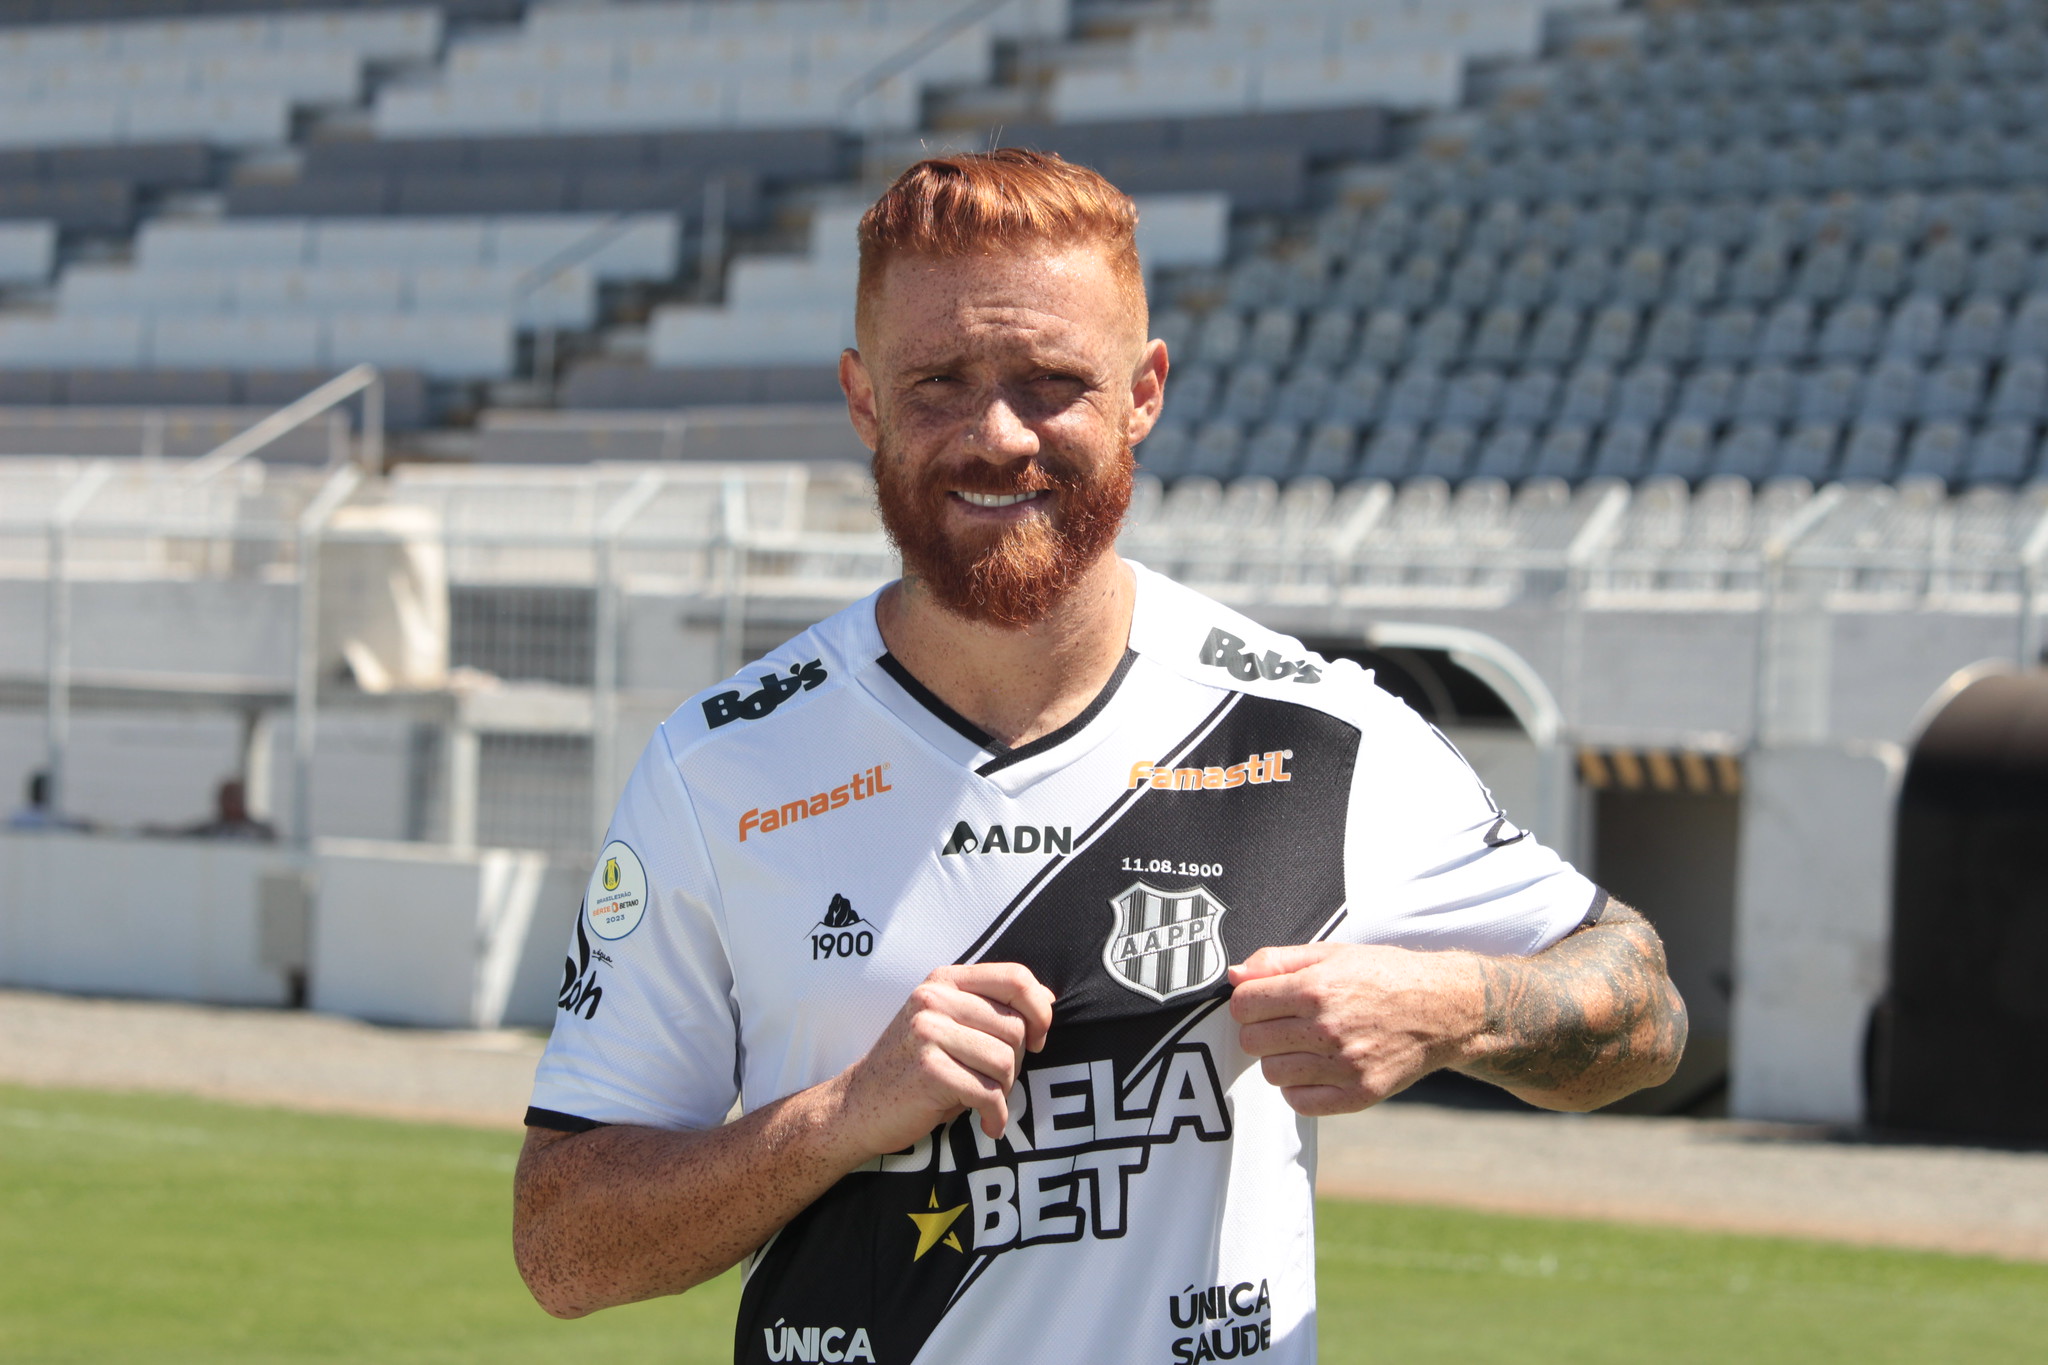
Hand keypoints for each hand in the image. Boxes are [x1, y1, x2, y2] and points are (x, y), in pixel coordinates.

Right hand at [832, 963, 1054, 1155]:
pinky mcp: (929, 1070)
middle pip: (1015, 1027)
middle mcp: (935, 999)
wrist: (857, 1106)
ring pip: (1005, 1062)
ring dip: (1004, 1090)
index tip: (1037, 1040)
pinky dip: (995, 1116)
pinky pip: (989, 1093)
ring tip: (983, 1100)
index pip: (1015, 978)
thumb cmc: (913, 1068)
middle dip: (1016, 1063)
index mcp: (944, 981)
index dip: (1040, 1011)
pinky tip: (987, 1124)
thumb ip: (992, 1008)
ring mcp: (928, 1033)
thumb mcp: (948, 1025)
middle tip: (993, 1082)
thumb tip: (1048, 998)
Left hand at [1227, 943, 1484, 1116]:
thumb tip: (1234, 976)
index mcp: (1317, 988)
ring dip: (1280, 1059)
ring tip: (1305, 1045)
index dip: (1247, 1002)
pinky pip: (1299, 1103)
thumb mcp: (1331, 953)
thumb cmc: (1383, 975)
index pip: (1244, 1005)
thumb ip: (1277, 961)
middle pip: (1252, 1041)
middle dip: (1261, 1030)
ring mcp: (1344, 1065)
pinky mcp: (1359, 1094)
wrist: (1443, 1008)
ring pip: (1272, 1073)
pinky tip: (1316, 1068)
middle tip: (1285, 1023)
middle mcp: (1328, 1028)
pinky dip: (1299, 1088)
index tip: (1262, 1001)